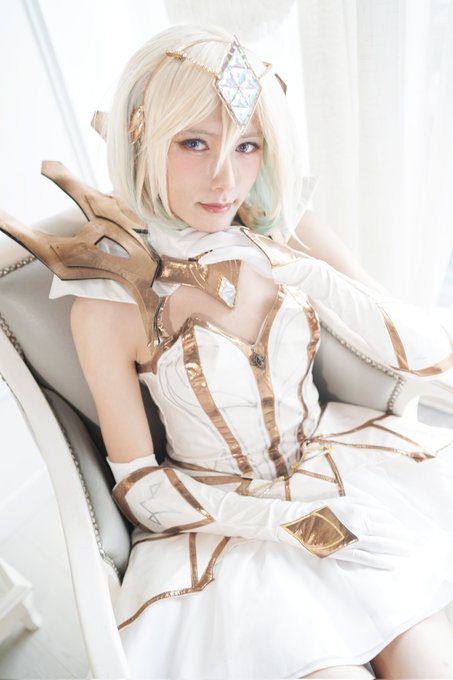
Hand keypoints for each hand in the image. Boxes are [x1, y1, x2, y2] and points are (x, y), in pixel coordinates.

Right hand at [280, 495, 411, 569]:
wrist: (297, 523)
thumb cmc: (320, 510)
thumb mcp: (342, 501)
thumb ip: (363, 504)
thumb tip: (384, 511)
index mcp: (356, 510)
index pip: (382, 518)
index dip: (395, 524)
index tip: (404, 530)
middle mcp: (356, 524)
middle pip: (384, 532)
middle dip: (401, 537)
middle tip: (413, 542)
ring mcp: (350, 540)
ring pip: (378, 545)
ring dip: (395, 548)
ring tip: (407, 551)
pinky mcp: (343, 553)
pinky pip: (365, 559)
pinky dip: (379, 562)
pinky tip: (390, 564)